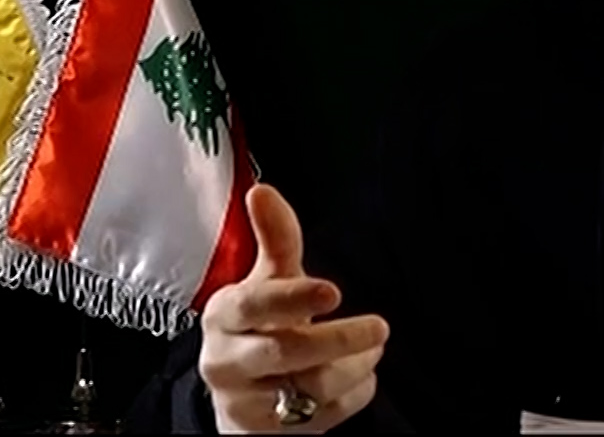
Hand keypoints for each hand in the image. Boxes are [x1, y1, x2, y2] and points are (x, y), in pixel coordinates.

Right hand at [198, 183, 390, 432]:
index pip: (253, 305)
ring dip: (354, 366)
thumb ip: (275, 239)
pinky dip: (354, 395)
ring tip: (372, 346)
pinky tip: (360, 374)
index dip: (292, 296)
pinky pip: (324, 418)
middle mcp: (226, 362)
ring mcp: (245, 404)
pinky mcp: (267, 435)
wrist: (241, 396)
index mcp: (223, 315)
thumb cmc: (260, 324)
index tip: (333, 290)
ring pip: (310, 388)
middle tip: (380, 327)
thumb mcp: (266, 280)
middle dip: (339, 339)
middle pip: (284, 352)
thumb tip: (262, 190)